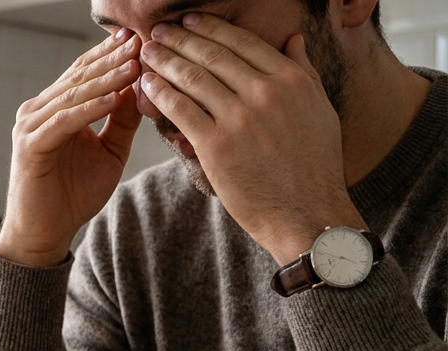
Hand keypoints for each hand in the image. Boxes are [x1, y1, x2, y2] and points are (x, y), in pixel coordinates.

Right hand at [0, 29, 142, 267]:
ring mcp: (30, 127)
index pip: (84, 72)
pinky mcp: (30, 146)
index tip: (139, 38)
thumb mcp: (110, 152)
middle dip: (112, 59)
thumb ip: (123, 121)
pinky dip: (89, 109)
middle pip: (79, 77)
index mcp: (54, 109)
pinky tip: (112, 98)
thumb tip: (144, 88)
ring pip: (73, 95)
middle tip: (140, 41)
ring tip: (134, 64)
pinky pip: (64, 121)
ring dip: (106, 79)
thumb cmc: (72, 196)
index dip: (110, 54)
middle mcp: (37, 111)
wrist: (44, 233)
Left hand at [139, 13, 365, 262]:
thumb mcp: (320, 110)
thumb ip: (304, 71)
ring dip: (165, 62)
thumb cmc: (315, 166)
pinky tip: (146, 86)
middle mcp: (266, 93)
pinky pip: (180, 110)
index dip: (211, 29)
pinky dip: (160, 94)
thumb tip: (293, 38)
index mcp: (291, 80)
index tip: (190, 21)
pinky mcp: (216, 146)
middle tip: (158, 31)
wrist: (307, 212)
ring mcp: (239, 119)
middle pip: (213, 55)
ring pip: (193, 79)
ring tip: (147, 53)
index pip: (243, 43)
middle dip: (180, 39)